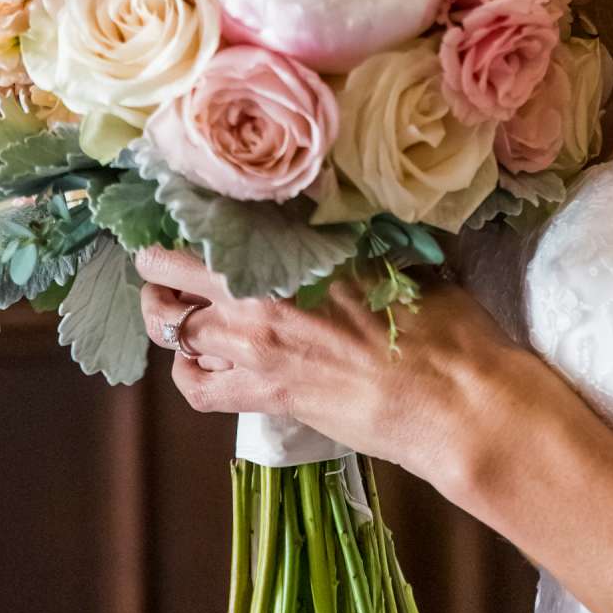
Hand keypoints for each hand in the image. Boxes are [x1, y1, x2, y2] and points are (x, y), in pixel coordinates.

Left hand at [133, 242, 524, 499]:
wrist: (456, 401)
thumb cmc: (446, 330)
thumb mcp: (403, 263)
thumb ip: (360, 245)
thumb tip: (349, 228)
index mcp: (302, 249)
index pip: (219, 218)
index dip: (191, 213)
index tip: (188, 211)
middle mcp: (265, 292)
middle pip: (170, 264)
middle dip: (157, 261)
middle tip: (163, 259)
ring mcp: (257, 346)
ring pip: (171, 324)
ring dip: (164, 314)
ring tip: (173, 308)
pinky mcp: (264, 395)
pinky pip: (197, 388)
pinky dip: (188, 374)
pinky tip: (201, 364)